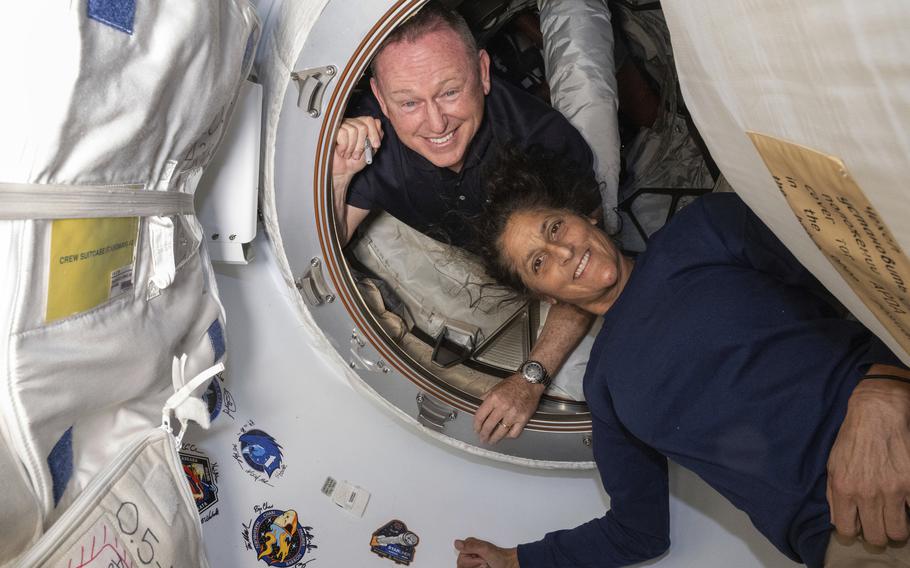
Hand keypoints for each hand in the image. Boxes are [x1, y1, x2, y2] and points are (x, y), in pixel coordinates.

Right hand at [332, 116, 382, 181]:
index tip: (375, 146)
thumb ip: (377, 137)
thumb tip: (378, 124)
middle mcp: (351, 123)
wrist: (343, 171)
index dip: (374, 133)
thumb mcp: (371, 149)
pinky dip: (343, 147)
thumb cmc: (355, 161)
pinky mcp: (332, 131)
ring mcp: (341, 126)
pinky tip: (341, 152)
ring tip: (349, 154)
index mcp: (360, 125)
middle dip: (362, 145)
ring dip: (352, 147)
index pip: (370, 120)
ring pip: (353, 130)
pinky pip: (343, 133)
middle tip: (357, 154)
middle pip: (363, 127)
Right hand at [454, 538, 518, 567]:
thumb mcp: (485, 550)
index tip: (481, 558)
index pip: (460, 559)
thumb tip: (457, 543)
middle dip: (475, 565)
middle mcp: (468, 553)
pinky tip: (485, 567)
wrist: (509, 564)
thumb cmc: (500, 556)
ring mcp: (472, 561)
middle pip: (462, 566)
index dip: (471, 562)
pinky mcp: (475, 566)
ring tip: (486, 565)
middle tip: (485, 562)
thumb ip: (470, 546)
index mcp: (468, 545)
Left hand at [474, 375, 543, 444]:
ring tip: (491, 441)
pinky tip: (505, 435)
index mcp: (494, 398)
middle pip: (489, 426)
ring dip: (494, 438)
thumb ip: (486, 398)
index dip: (476, 425)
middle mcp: (503, 407)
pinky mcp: (523, 419)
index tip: (476, 429)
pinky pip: (514, 433)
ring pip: (501, 432)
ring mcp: (514, 414)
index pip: (480, 416)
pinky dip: (509, 436)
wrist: (530, 382)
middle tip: (482, 439)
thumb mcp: (495, 388)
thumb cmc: (513, 384)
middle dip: (484, 434)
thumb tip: (478, 407)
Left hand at [827, 376, 909, 545]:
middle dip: (877, 534)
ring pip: (897, 531)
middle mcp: (867, 493)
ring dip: (896, 528)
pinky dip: (909, 511)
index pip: (846, 530)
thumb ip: (833, 494)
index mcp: (843, 489)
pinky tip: (904, 502)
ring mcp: (892, 490)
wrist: (876, 414)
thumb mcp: (832, 464)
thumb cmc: (851, 439)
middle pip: (876, 537)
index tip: (858, 527)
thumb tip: (837, 520)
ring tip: (894, 517)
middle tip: (879, 524)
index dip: (853, 532)